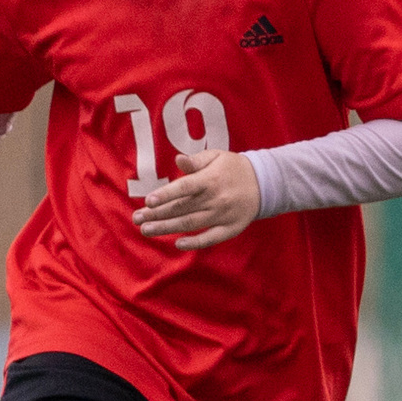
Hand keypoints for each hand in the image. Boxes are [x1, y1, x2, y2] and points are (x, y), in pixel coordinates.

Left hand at [134, 148, 258, 249]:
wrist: (264, 183)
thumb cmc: (233, 168)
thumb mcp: (216, 157)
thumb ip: (195, 161)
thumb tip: (178, 160)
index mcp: (211, 179)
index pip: (185, 188)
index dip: (166, 195)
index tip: (148, 201)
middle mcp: (216, 199)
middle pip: (183, 208)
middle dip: (157, 215)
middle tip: (137, 219)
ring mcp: (223, 215)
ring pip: (191, 224)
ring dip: (168, 228)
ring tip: (147, 230)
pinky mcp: (231, 228)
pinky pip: (211, 238)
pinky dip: (195, 242)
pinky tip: (178, 243)